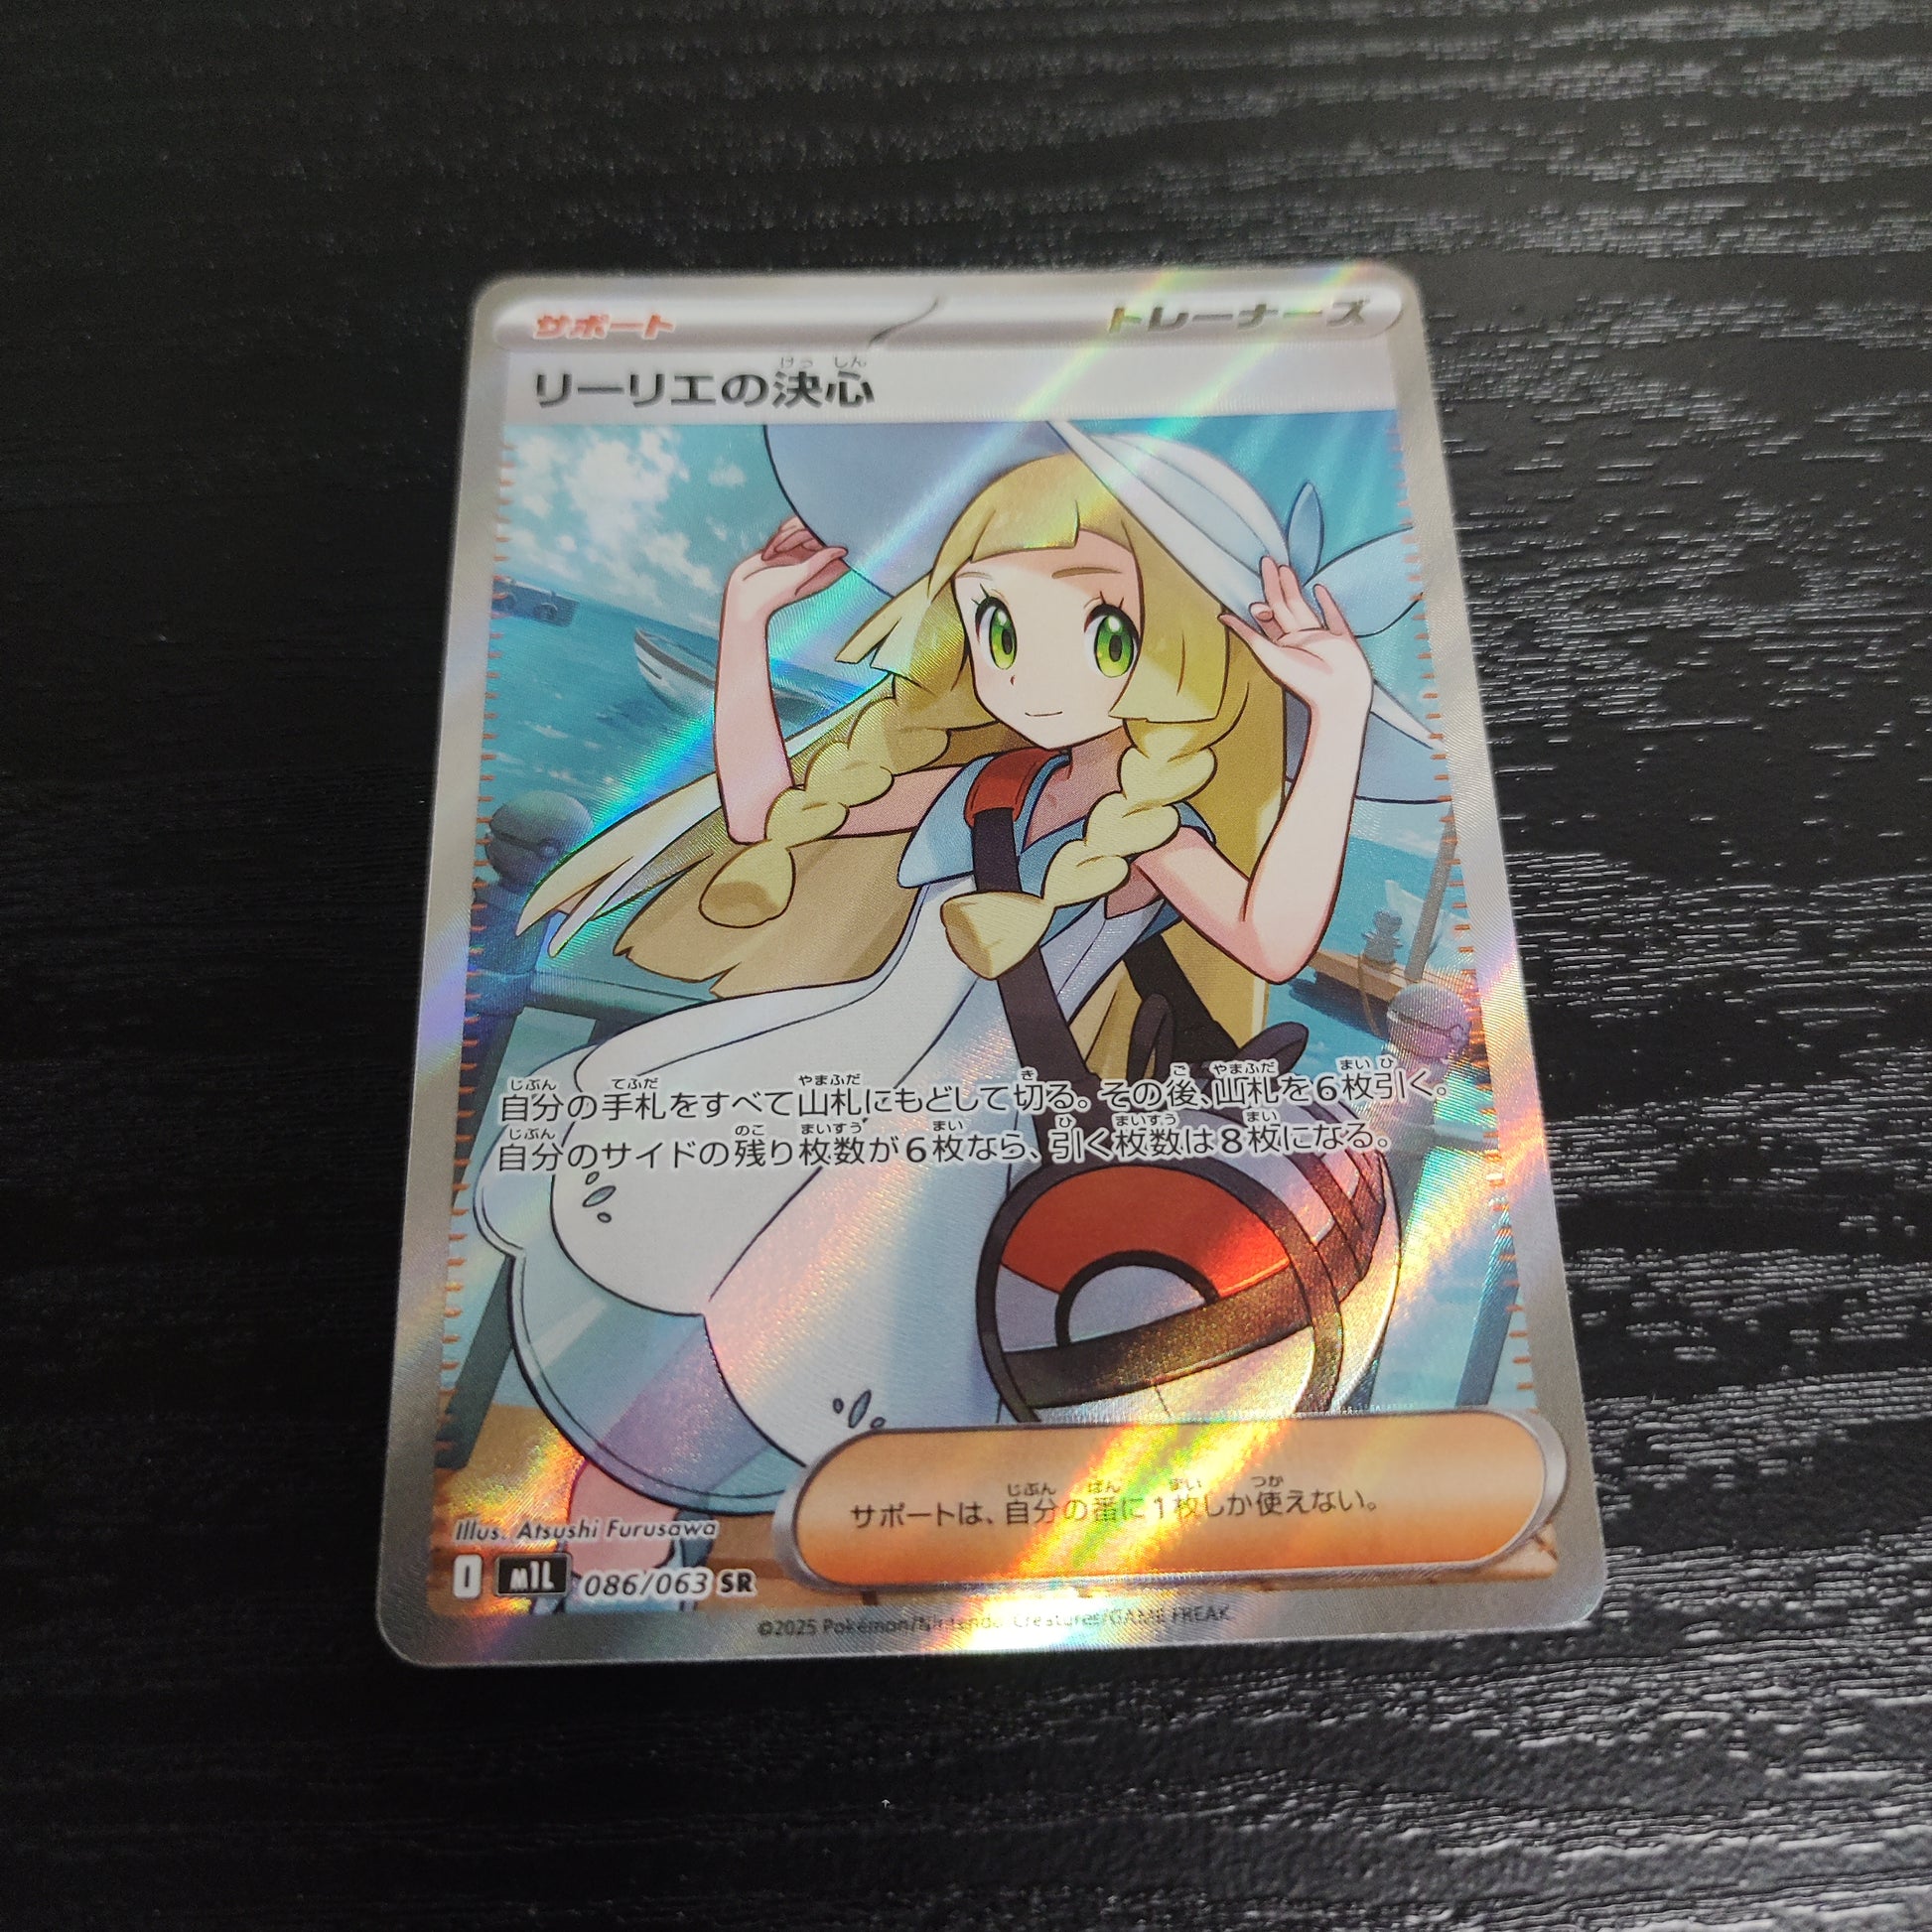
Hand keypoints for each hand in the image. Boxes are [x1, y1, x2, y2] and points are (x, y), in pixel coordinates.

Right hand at [721, 516, 847, 633]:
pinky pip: (789, 529)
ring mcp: (798, 553)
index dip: (835, 539)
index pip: (841, 551)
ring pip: (804, 527)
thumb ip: (819, 561)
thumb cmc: (771, 594)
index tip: (823, 541)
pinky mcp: (784, 546)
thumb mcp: (798, 577)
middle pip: (822, 533)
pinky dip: (780, 534)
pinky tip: (769, 552)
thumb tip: (843, 549)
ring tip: (776, 550)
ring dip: (789, 533)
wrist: (743, 597)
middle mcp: (813, 561)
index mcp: (823, 572)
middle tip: (794, 547)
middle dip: (807, 532)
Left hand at [1221, 556, 1371, 724]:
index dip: (1260, 604)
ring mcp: (1320, 637)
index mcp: (1281, 645)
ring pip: (1304, 606)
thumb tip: (1221, 617)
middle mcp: (1299, 639)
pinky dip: (1327, 602)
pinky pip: (1333, 615)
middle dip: (1275, 585)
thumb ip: (1248, 633)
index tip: (1253, 592)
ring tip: (1285, 568)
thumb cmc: (1303, 678)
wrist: (1338, 693)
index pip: (1268, 619)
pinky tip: (1319, 589)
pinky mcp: (1342, 637)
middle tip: (1266, 561)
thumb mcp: (1269, 653)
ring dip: (1294, 588)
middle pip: (1284, 607)